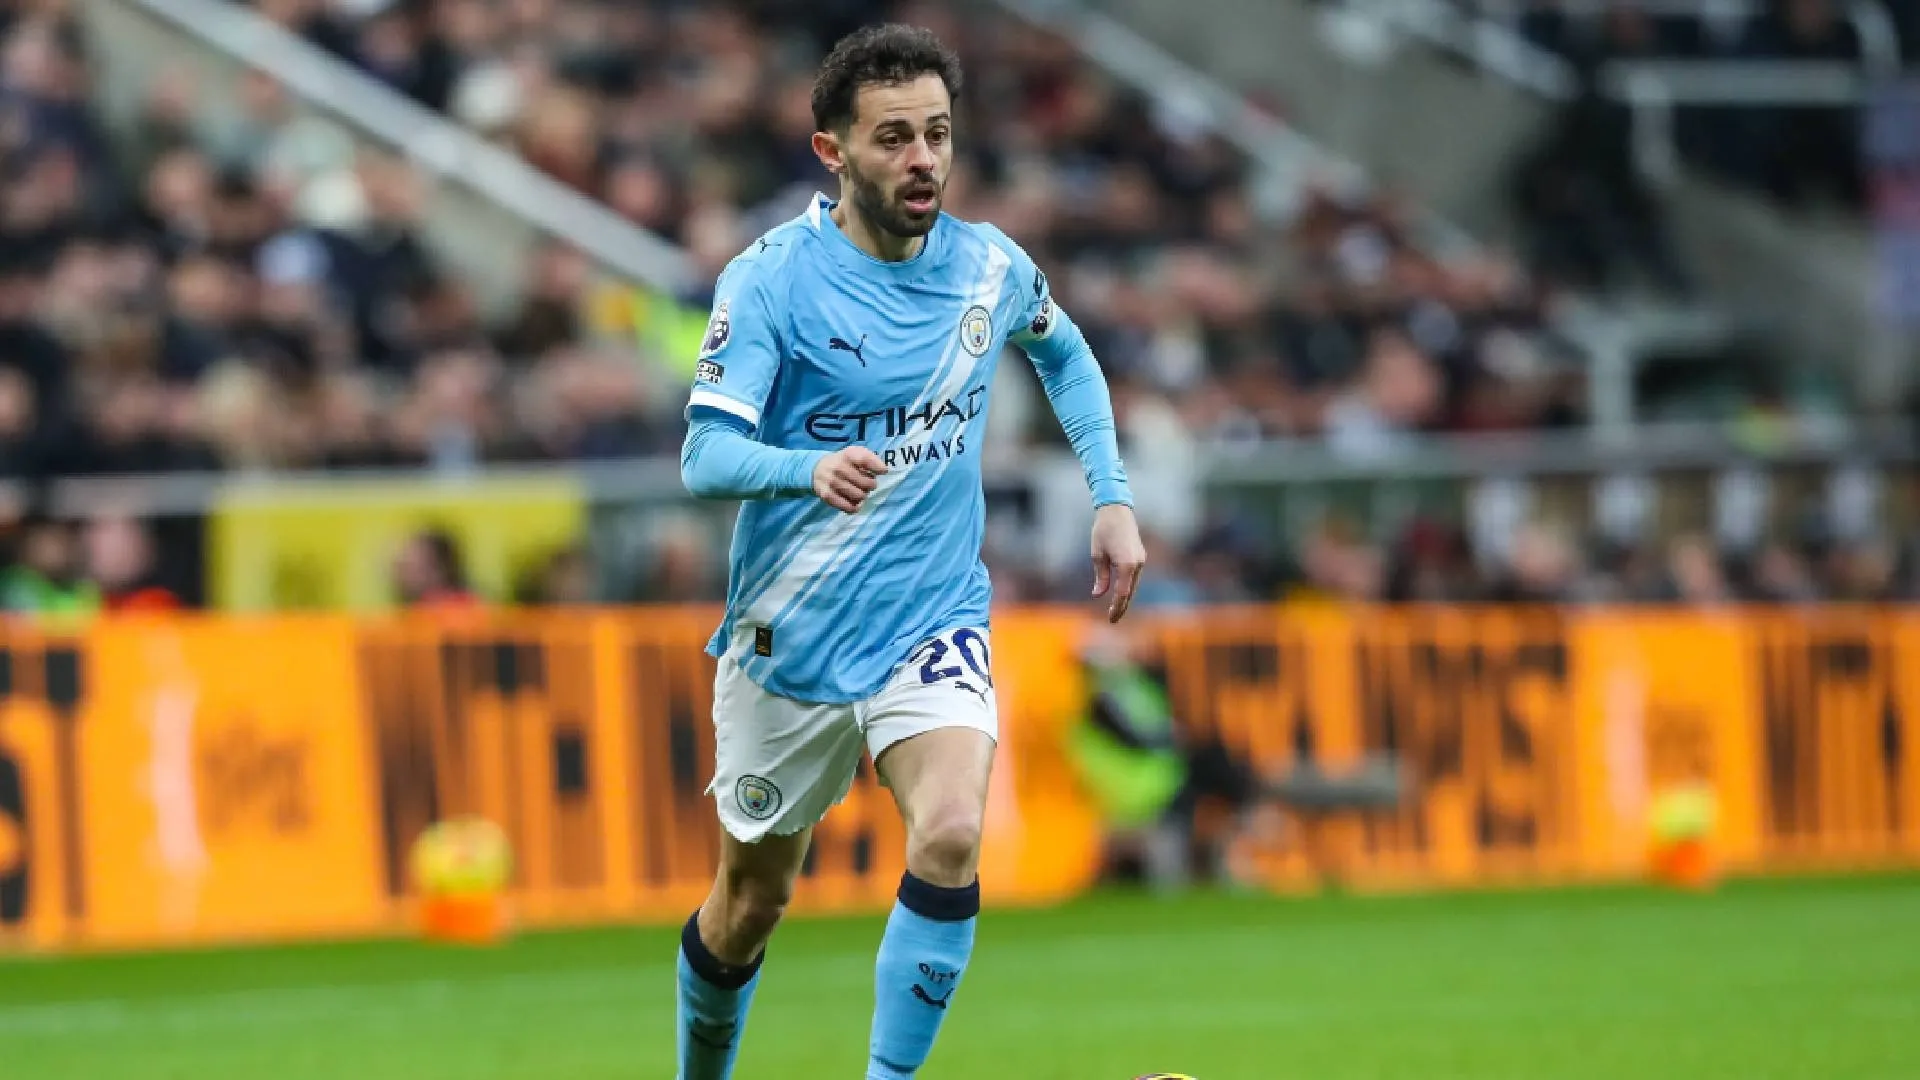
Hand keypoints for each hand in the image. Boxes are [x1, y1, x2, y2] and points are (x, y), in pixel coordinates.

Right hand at [813, 446, 885, 512]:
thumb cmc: (844, 462)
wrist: (818, 469)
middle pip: (867, 483)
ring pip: (859, 496)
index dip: (877, 467)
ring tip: (859, 492)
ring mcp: (832, 481)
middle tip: (867, 484)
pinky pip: (847, 506)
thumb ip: (871, 459)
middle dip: (871, 486)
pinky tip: (855, 503)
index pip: (865, 459)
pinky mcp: (826, 495)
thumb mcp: (856, 454)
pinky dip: (854, 507)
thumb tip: (883, 471)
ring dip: (863, 496)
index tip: (883, 472)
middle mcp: (839, 466)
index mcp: (848, 454)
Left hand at [1089, 503, 1145, 622]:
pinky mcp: (1140, 556)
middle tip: (1113, 620)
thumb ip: (1100, 577)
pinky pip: (1134, 576)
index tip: (1111, 618)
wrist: (1116, 510)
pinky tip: (1121, 594)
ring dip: (1125, 597)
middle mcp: (1137, 564)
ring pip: (1133, 585)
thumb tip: (1098, 594)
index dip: (1117, 607)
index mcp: (1127, 565)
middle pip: (1130, 592)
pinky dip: (1128, 587)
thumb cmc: (1103, 531)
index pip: (1122, 593)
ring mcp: (1141, 560)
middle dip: (1122, 606)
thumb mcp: (1097, 555)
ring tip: (1115, 610)